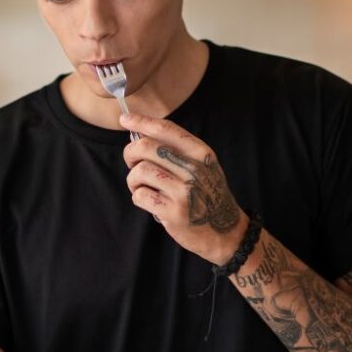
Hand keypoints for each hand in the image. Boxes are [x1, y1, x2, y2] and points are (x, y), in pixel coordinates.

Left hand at [120, 113, 246, 265]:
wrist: (226, 232)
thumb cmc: (209, 196)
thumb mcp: (204, 167)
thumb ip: (179, 151)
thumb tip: (141, 136)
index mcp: (200, 153)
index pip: (166, 129)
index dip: (142, 121)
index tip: (124, 119)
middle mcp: (193, 169)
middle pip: (146, 147)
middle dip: (130, 154)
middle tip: (132, 164)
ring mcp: (184, 191)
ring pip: (140, 171)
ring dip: (133, 180)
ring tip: (141, 186)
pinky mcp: (173, 212)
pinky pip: (140, 195)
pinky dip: (138, 197)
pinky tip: (149, 201)